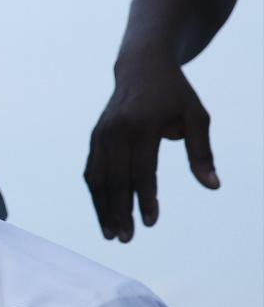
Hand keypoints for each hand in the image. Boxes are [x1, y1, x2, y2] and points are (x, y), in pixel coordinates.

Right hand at [83, 54, 216, 240]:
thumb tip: (213, 186)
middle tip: (126, 239)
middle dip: (120, 212)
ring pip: (99, 179)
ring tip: (111, 234)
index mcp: (142, 125)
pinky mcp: (94, 138)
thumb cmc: (175, 94)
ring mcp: (101, 134)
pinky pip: (92, 171)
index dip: (146, 199)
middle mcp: (116, 131)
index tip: (151, 223)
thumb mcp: (197, 117)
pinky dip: (97, 194)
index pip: (142, 171)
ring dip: (103, 208)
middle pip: (116, 180)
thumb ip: (202, 153)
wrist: (141, 67)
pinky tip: (103, 212)